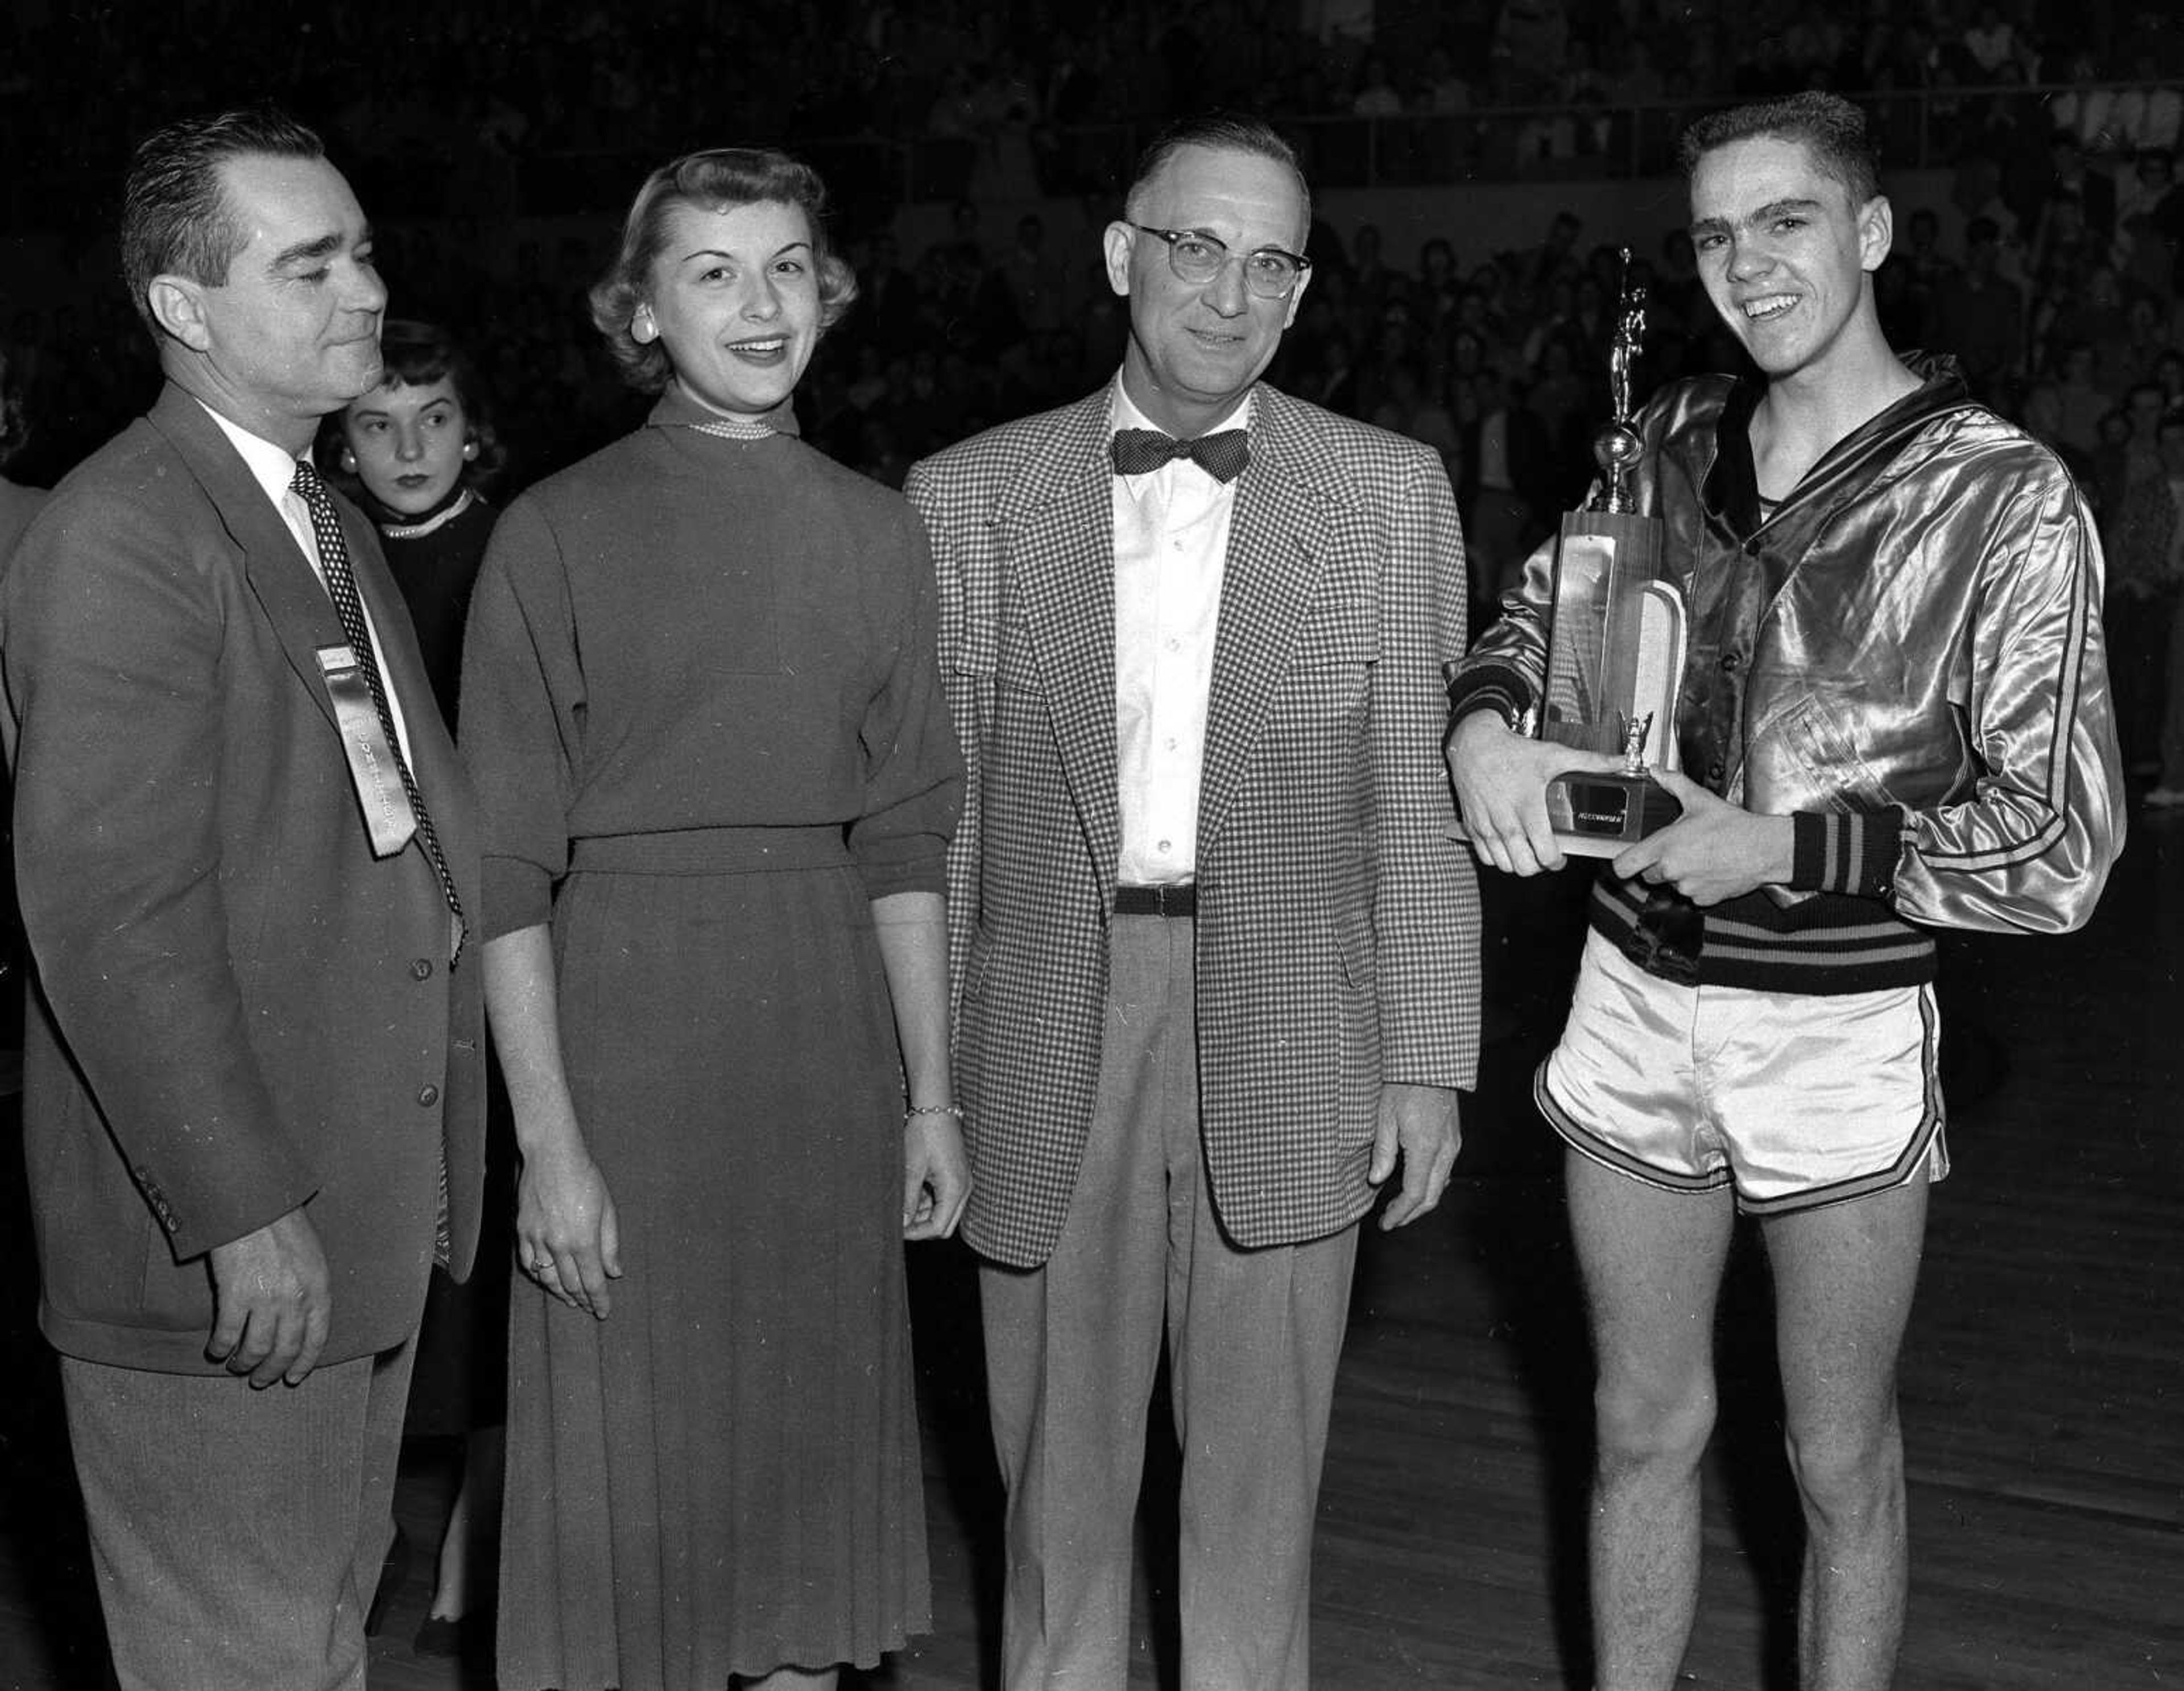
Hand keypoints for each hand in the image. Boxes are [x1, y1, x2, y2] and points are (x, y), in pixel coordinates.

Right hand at [206, 1206, 330, 1386]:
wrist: (254, 1202)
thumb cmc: (283, 1225)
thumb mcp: (312, 1256)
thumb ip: (310, 1289)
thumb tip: (300, 1320)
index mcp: (319, 1288)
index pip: (317, 1338)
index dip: (305, 1363)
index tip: (293, 1377)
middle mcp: (295, 1298)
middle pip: (285, 1350)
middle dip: (271, 1370)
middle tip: (260, 1379)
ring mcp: (265, 1298)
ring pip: (255, 1349)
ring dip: (244, 1363)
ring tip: (237, 1366)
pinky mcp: (234, 1295)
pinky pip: (226, 1334)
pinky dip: (220, 1347)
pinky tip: (216, 1350)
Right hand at [516, 1143, 621, 1317]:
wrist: (551, 1155)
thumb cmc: (585, 1177)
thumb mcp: (607, 1209)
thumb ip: (610, 1244)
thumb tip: (615, 1272)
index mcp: (583, 1240)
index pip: (593, 1281)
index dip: (599, 1300)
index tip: (604, 1312)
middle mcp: (558, 1244)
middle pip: (571, 1284)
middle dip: (582, 1299)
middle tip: (590, 1308)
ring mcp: (537, 1238)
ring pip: (548, 1278)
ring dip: (560, 1293)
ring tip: (571, 1300)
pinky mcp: (522, 1231)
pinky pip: (529, 1263)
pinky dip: (539, 1276)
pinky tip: (547, 1280)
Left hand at [903, 1111, 970, 1240]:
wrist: (935, 1108)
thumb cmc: (924, 1134)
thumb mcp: (912, 1169)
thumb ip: (909, 1200)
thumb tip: (903, 1224)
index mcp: (955, 1189)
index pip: (938, 1227)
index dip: (916, 1233)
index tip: (897, 1230)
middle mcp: (963, 1189)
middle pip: (944, 1224)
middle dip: (921, 1227)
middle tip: (898, 1221)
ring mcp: (961, 1182)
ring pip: (942, 1212)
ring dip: (922, 1213)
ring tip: (901, 1202)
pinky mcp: (956, 1176)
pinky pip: (943, 1198)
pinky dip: (927, 1200)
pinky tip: (911, 1190)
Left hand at [1368, 1083, 1461, 1229]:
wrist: (1431, 1063)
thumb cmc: (1405, 1085)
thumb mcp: (1385, 1116)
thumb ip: (1382, 1152)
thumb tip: (1376, 1180)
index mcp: (1425, 1148)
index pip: (1414, 1194)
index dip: (1400, 1213)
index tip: (1386, 1223)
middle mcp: (1444, 1151)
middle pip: (1432, 1196)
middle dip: (1411, 1214)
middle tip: (1391, 1221)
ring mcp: (1453, 1144)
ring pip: (1440, 1185)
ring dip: (1421, 1201)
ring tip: (1400, 1207)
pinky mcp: (1454, 1137)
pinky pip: (1444, 1171)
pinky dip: (1430, 1185)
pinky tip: (1415, 1183)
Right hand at [1444, 711, 1624, 875]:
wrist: (1474, 743)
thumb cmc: (1514, 751)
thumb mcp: (1554, 754)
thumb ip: (1590, 762)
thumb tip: (1623, 762)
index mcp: (1528, 807)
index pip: (1544, 852)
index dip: (1556, 861)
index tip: (1561, 855)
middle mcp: (1505, 821)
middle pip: (1524, 866)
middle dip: (1539, 866)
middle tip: (1545, 856)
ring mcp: (1486, 826)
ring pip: (1503, 865)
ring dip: (1518, 864)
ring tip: (1528, 852)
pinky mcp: (1471, 826)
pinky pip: (1484, 857)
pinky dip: (1497, 859)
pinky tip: (1508, 847)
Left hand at [1609, 767, 1794, 904]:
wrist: (1764, 849)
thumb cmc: (1733, 826)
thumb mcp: (1700, 799)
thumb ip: (1674, 784)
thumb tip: (1657, 771)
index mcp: (1664, 846)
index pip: (1623, 866)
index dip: (1623, 862)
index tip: (1629, 857)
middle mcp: (1671, 870)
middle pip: (1648, 874)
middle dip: (1658, 864)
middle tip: (1677, 849)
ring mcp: (1686, 887)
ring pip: (1671, 884)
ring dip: (1679, 873)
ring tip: (1699, 856)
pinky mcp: (1702, 899)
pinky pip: (1690, 894)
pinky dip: (1696, 884)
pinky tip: (1710, 868)